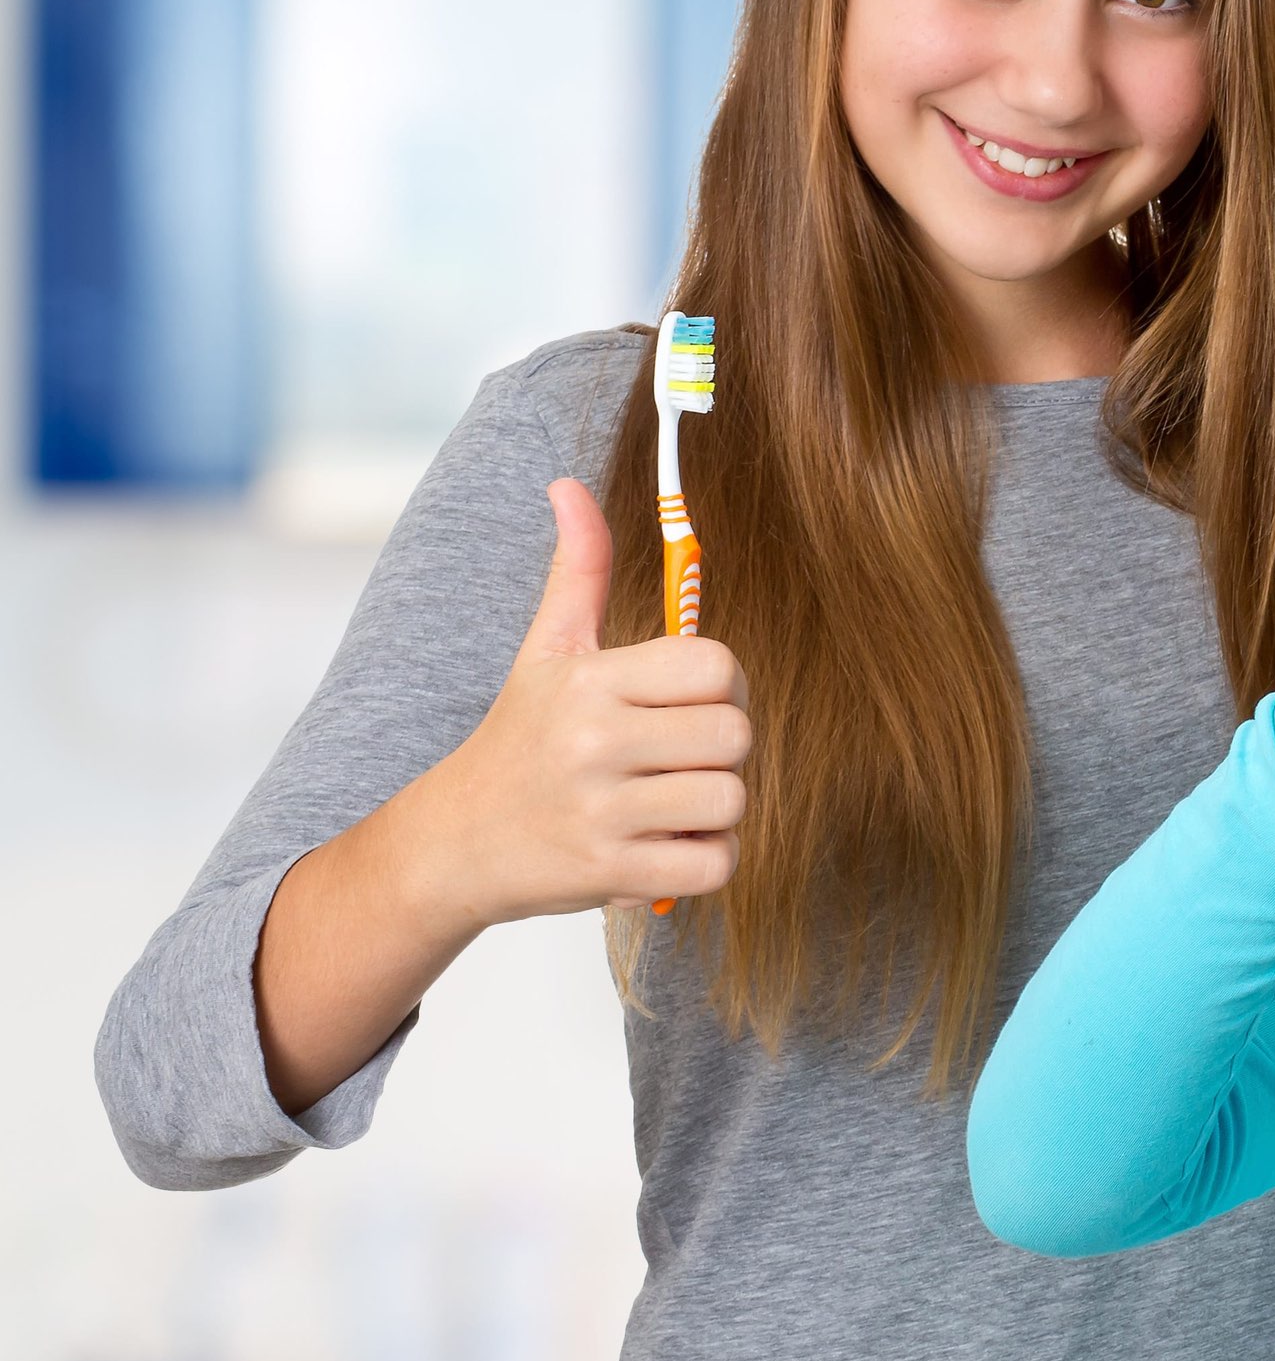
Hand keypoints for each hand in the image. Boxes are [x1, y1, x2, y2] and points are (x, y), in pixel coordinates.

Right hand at [404, 478, 754, 926]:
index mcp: (591, 681)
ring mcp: (601, 812)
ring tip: (668, 803)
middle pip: (735, 735)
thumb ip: (577, 569)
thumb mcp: (545, 650)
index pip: (716, 665)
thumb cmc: (519, 739)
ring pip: (731, 800)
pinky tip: (666, 844)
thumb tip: (570, 485)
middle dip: (721, 749)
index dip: (721, 686)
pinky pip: (716, 862)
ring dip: (714, 809)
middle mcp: (596, 742)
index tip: (687, 702)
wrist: (452, 844)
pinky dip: (705, 858)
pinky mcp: (610, 874)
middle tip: (679, 757)